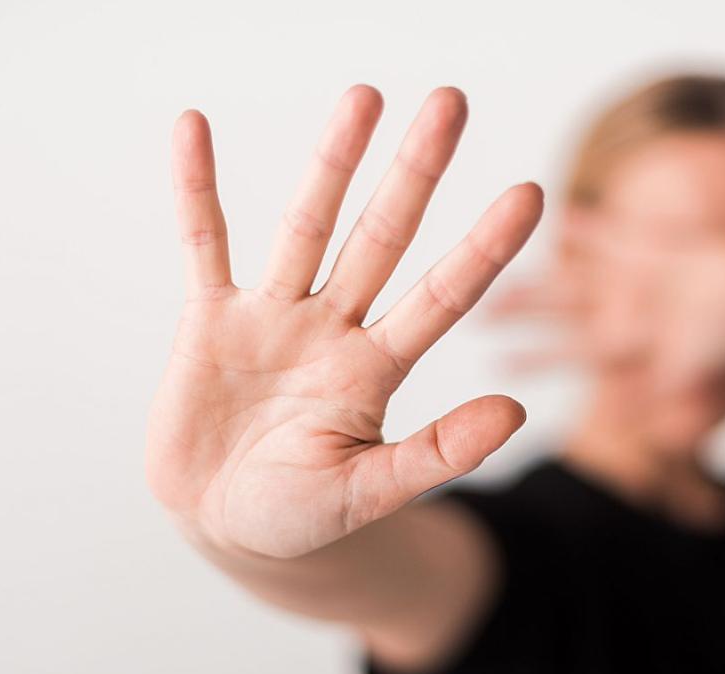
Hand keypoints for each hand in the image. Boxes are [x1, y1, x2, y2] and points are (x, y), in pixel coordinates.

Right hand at [145, 86, 542, 558]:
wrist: (225, 525)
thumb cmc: (300, 515)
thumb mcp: (367, 493)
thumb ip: (435, 453)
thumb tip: (518, 412)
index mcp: (377, 370)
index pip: (442, 298)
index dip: (484, 249)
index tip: (531, 193)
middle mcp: (333, 329)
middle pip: (382, 238)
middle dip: (416, 173)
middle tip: (451, 102)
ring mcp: (273, 317)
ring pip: (307, 226)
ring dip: (332, 162)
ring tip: (364, 97)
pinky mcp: (212, 320)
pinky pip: (203, 243)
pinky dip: (196, 190)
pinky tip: (193, 129)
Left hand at [487, 210, 724, 389]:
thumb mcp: (694, 369)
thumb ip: (660, 396)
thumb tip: (625, 427)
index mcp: (631, 342)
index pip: (570, 352)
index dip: (533, 358)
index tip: (494, 361)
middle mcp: (625, 310)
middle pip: (561, 311)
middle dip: (523, 310)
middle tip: (478, 313)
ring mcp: (635, 277)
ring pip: (576, 274)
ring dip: (542, 272)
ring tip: (502, 262)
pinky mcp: (652, 245)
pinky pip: (611, 234)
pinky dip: (587, 227)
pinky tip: (558, 216)